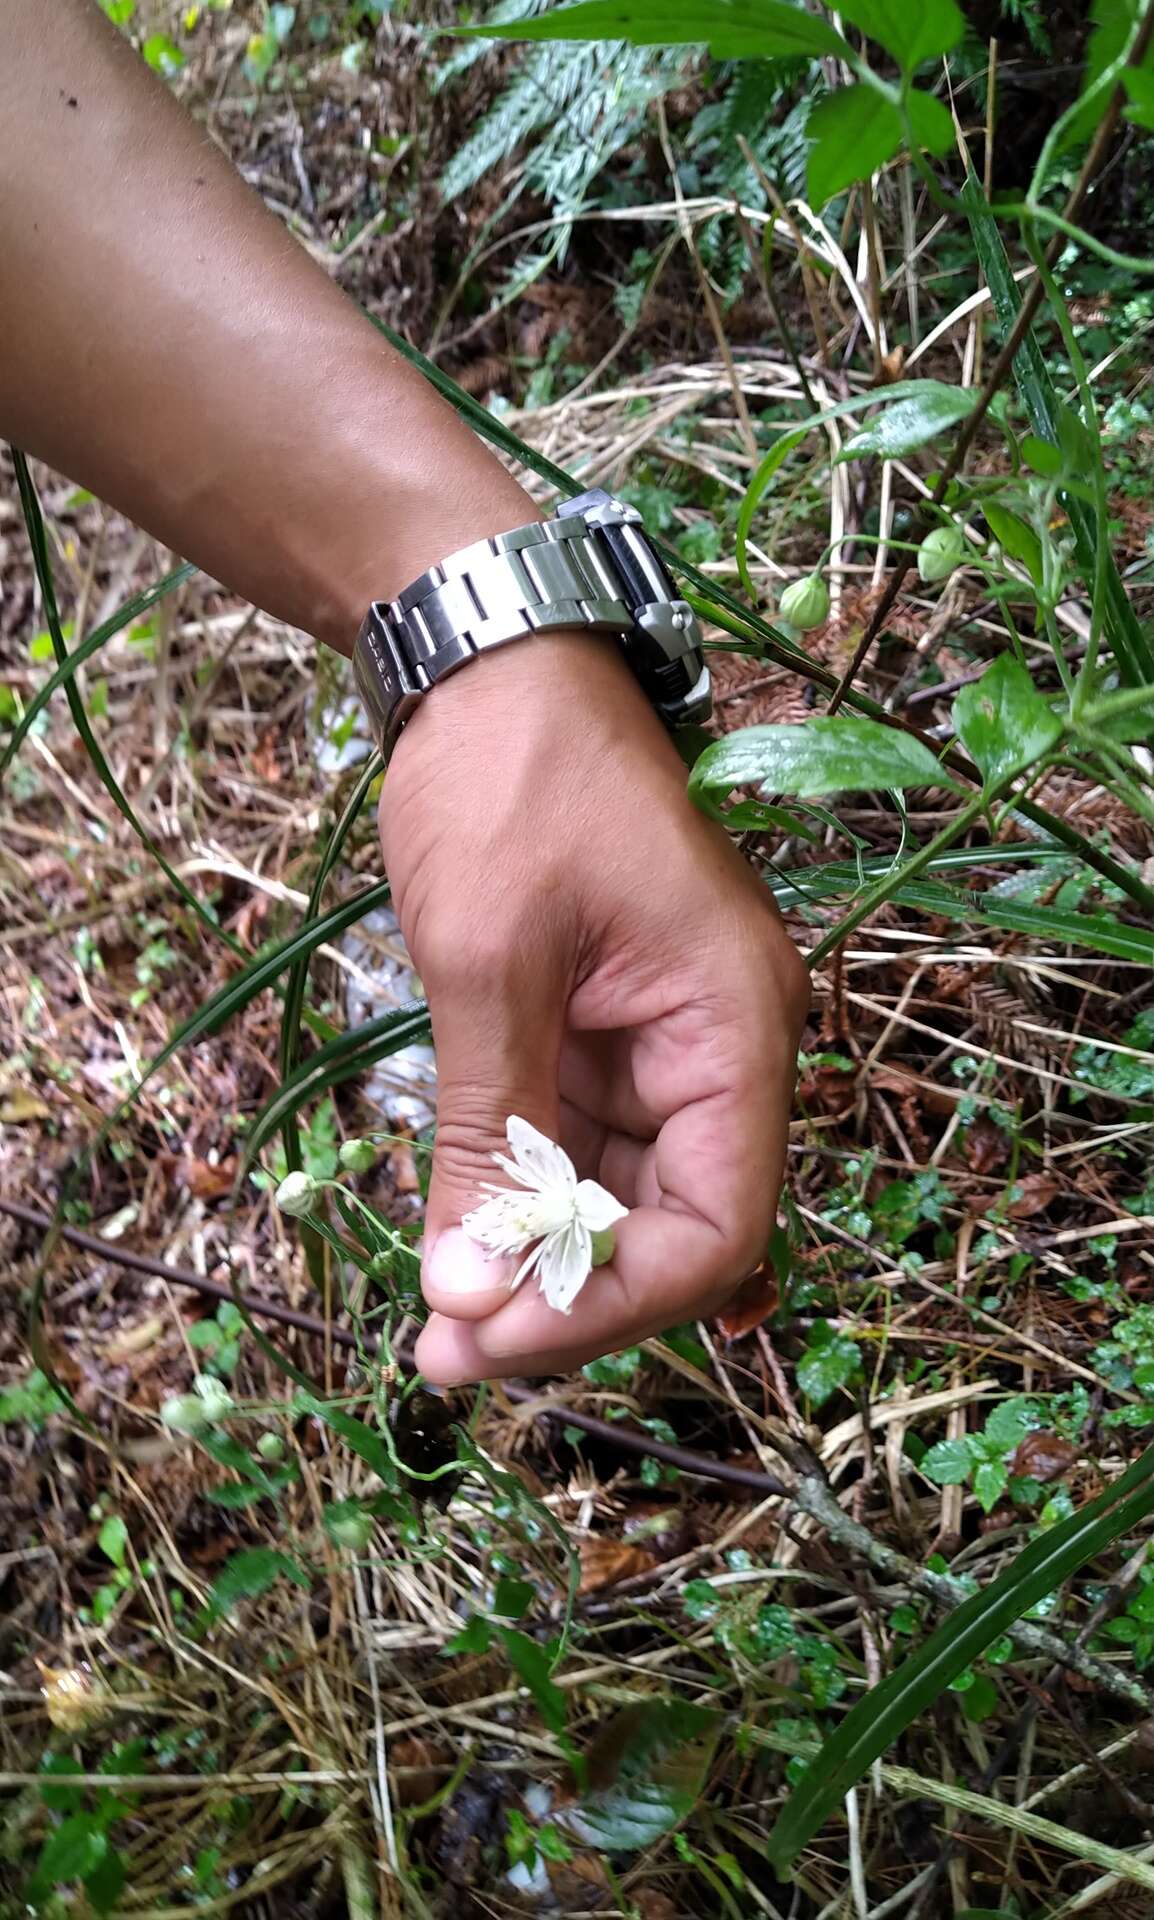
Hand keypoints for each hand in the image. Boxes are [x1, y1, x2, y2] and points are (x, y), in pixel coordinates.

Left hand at [377, 631, 809, 1382]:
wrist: (487, 664)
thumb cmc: (508, 783)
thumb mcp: (490, 964)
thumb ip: (492, 1134)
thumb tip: (469, 1294)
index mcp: (735, 1021)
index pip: (721, 1223)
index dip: (618, 1302)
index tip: (498, 1339)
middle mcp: (719, 1044)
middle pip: (676, 1226)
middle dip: (567, 1297)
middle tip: (446, 1354)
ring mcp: (661, 1041)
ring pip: (622, 1196)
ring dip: (537, 1259)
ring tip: (438, 1318)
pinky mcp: (602, 1032)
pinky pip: (580, 1145)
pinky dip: (523, 1195)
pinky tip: (458, 1238)